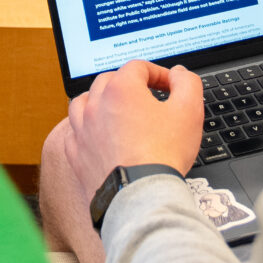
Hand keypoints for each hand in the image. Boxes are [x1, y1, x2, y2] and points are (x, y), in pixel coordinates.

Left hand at [63, 61, 204, 204]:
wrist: (141, 195)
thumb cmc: (163, 154)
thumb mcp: (189, 111)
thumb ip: (187, 83)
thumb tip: (178, 74)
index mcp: (121, 89)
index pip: (137, 67)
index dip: (157, 73)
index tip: (168, 86)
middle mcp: (96, 104)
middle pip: (108, 80)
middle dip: (128, 84)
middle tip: (145, 96)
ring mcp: (81, 129)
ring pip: (83, 102)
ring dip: (99, 100)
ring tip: (113, 108)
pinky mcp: (75, 153)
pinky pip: (73, 131)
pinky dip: (84, 127)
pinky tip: (95, 133)